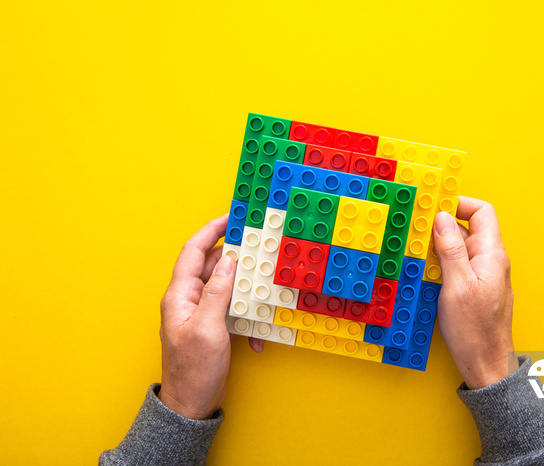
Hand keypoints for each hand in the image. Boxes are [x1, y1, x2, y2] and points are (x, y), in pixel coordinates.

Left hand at [158, 214, 262, 419]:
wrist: (190, 405)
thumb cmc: (193, 371)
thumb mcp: (207, 328)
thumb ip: (217, 292)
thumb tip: (228, 261)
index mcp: (179, 295)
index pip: (193, 252)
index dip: (211, 231)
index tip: (231, 217)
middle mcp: (188, 300)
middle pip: (214, 267)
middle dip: (237, 260)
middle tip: (259, 251)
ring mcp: (201, 313)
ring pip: (227, 288)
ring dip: (246, 291)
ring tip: (263, 291)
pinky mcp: (212, 327)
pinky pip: (232, 311)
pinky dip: (246, 318)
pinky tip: (257, 335)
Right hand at [432, 197, 518, 388]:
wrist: (486, 365)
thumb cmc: (476, 331)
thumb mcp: (457, 286)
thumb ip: (450, 249)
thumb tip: (442, 218)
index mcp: (492, 254)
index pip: (482, 212)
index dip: (459, 204)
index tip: (434, 206)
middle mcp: (490, 260)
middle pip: (466, 228)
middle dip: (441, 225)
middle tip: (416, 228)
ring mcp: (482, 274)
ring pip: (458, 248)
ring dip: (437, 246)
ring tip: (416, 251)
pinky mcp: (473, 288)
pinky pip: (456, 265)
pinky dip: (440, 263)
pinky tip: (424, 272)